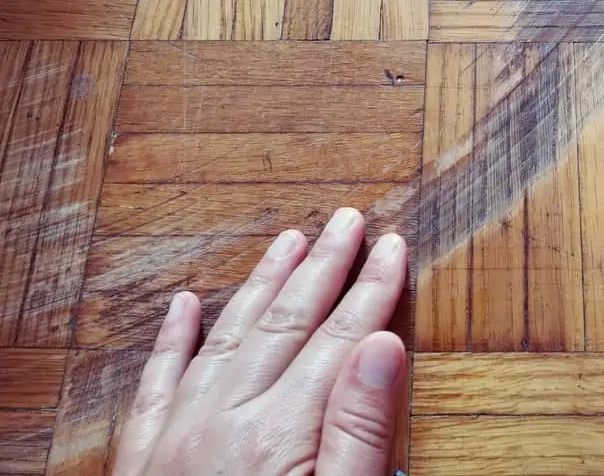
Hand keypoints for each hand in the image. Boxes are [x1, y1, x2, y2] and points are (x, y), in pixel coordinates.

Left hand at [113, 208, 407, 475]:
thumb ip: (359, 432)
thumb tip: (382, 347)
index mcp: (277, 437)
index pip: (340, 339)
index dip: (372, 290)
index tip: (391, 247)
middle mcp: (221, 422)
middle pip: (285, 323)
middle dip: (323, 267)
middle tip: (346, 221)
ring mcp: (175, 438)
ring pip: (226, 337)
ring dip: (262, 284)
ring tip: (288, 241)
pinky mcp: (143, 461)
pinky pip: (157, 383)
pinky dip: (172, 339)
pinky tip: (183, 305)